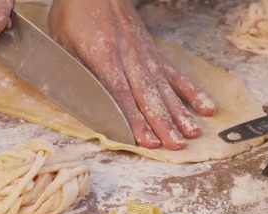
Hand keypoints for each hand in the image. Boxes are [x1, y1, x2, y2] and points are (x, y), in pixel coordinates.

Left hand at [49, 0, 215, 149]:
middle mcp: (130, 58)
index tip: (147, 141)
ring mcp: (147, 56)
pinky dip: (191, 92)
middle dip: (163, 124)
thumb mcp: (62, 42)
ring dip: (180, 113)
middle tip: (175, 146)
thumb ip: (74, 73)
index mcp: (105, 57)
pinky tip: (204, 107)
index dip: (135, 120)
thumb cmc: (75, 14)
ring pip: (166, 89)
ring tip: (193, 134)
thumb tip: (82, 103)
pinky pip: (176, 75)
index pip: (122, 96)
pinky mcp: (156, 54)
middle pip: (149, 96)